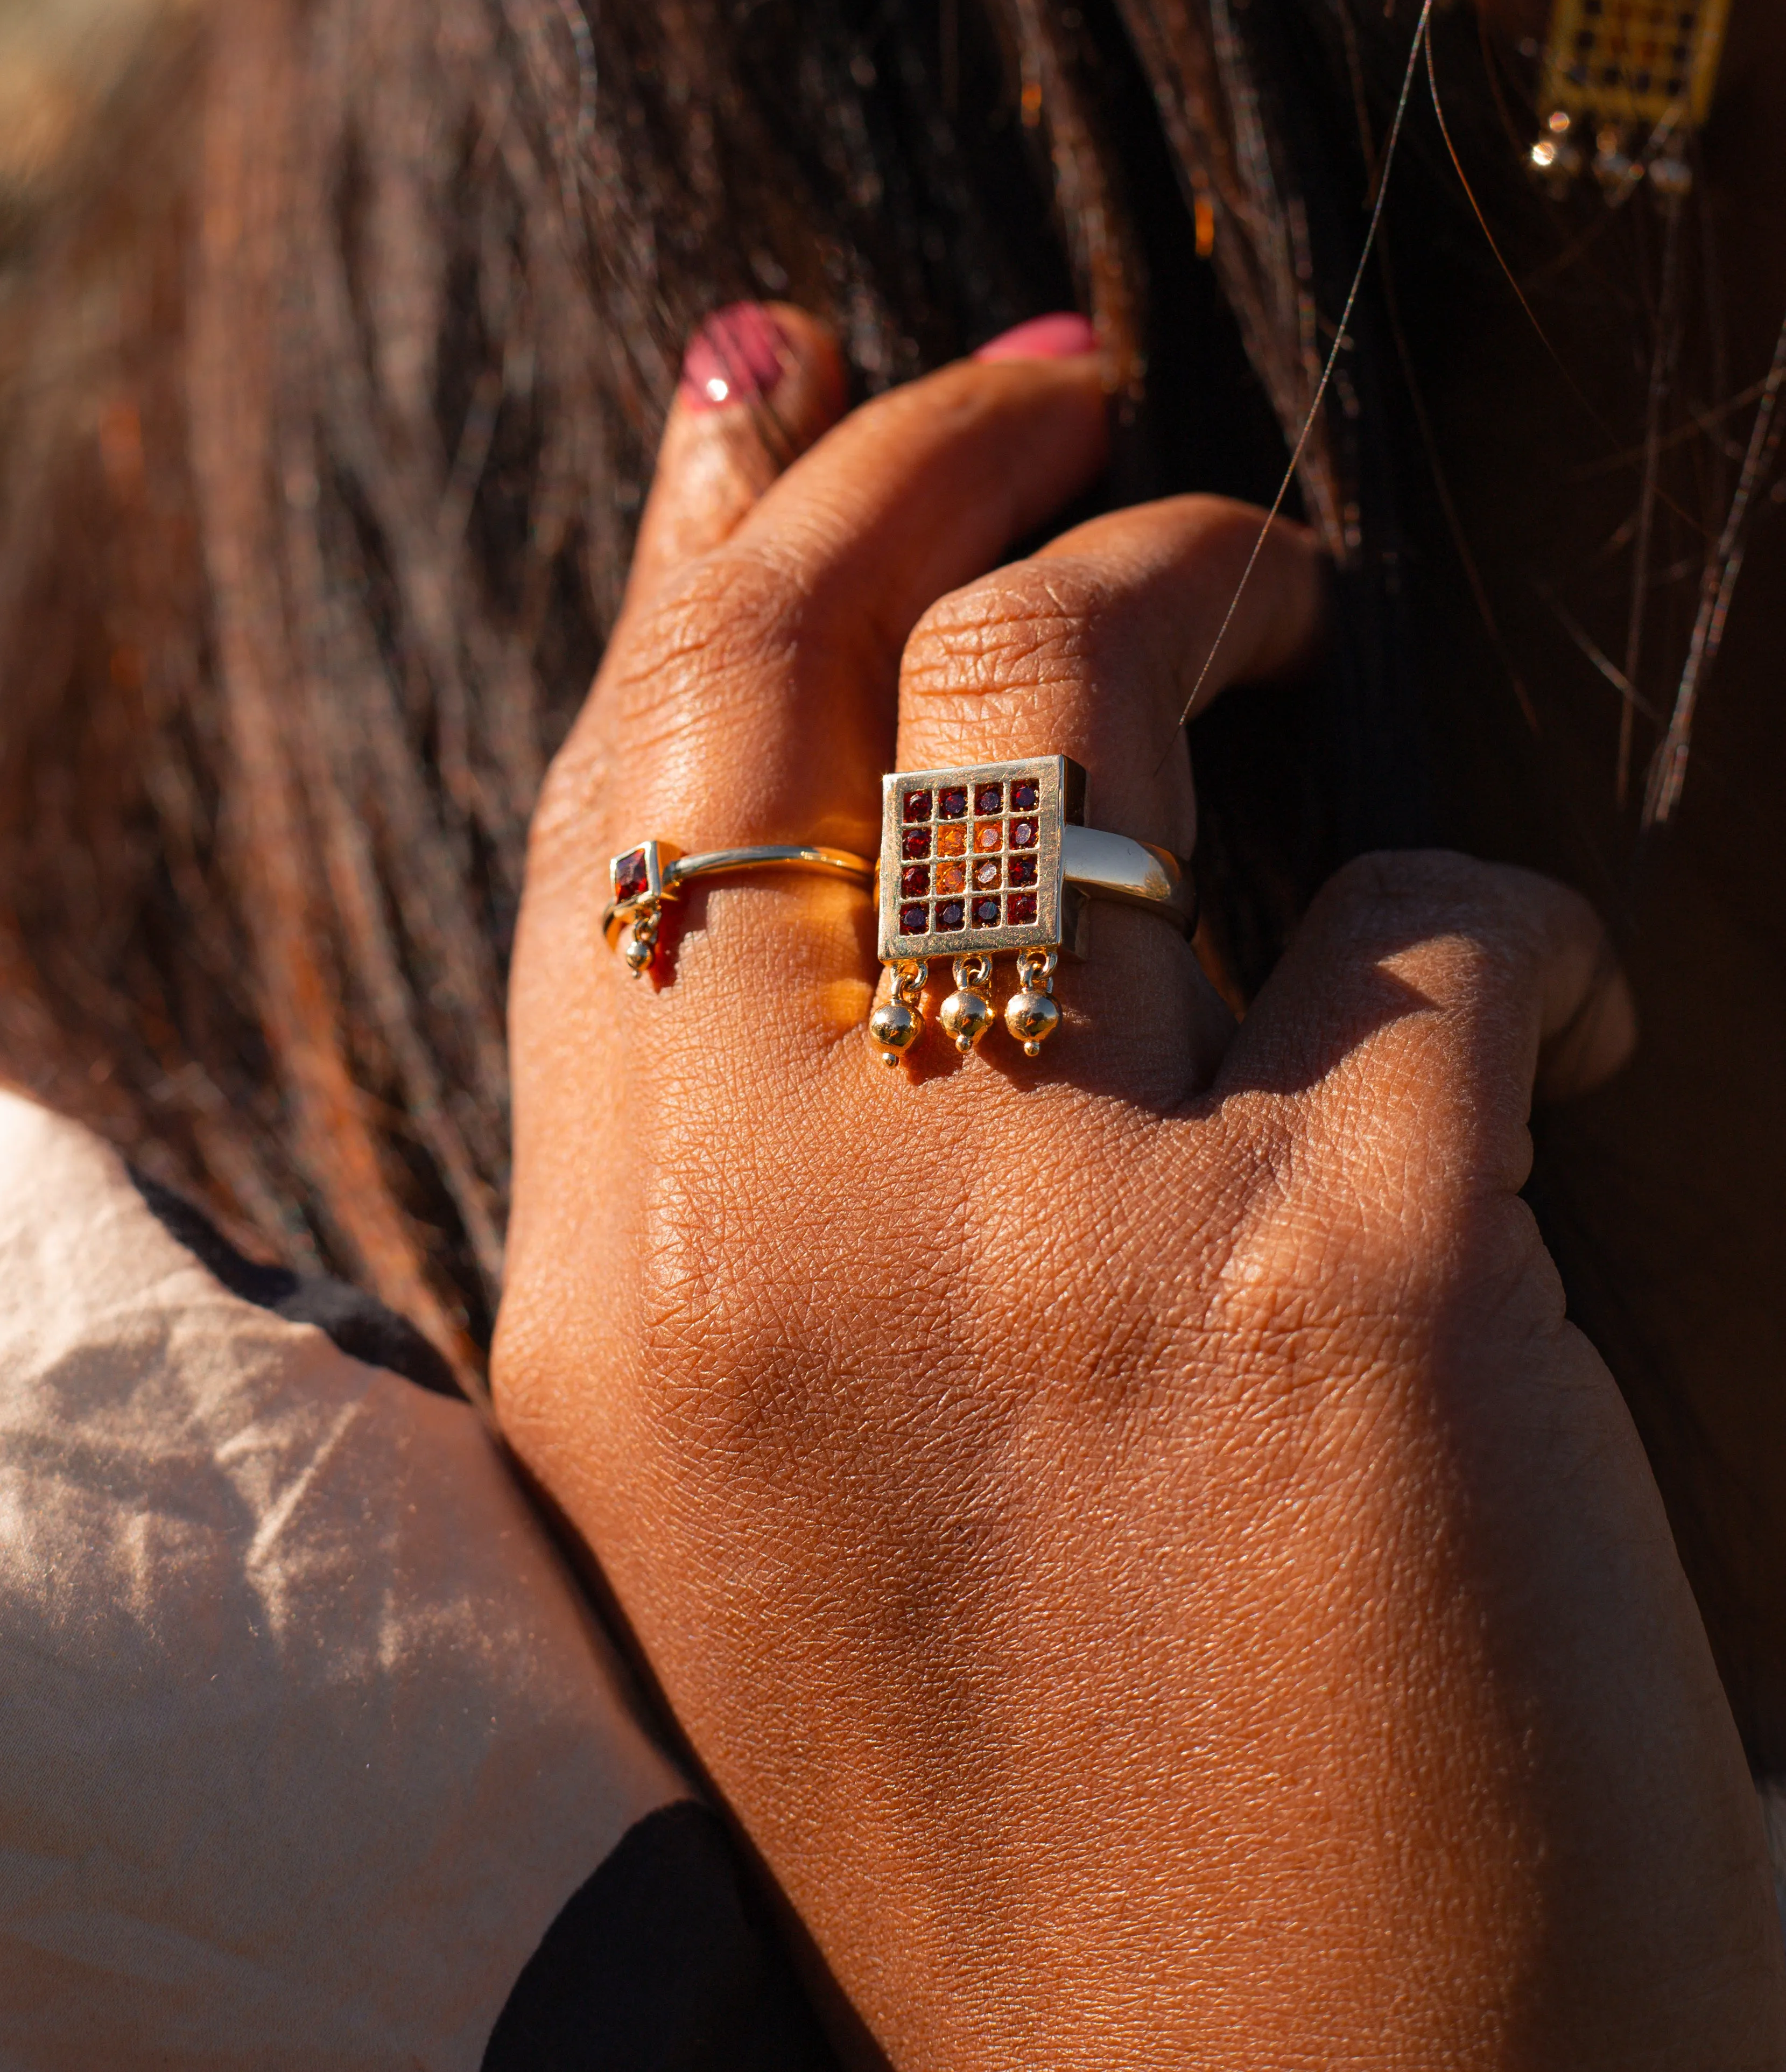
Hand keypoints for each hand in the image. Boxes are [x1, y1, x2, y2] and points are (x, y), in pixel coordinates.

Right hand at [492, 307, 1785, 2070]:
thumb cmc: (1029, 1810)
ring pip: (1084, 692)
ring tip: (1279, 578)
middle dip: (933, 453)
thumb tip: (849, 821)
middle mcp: (794, 1234)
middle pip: (821, 674)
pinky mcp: (1356, 1278)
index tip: (773, 367)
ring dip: (1202, 572)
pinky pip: (1442, 926)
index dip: (708, 542)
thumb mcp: (780, 1476)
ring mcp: (1065, 1238)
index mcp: (623, 1299)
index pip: (616, 794)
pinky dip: (1525, 923)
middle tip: (1058, 372)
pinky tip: (1560, 1008)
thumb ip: (776, 1147)